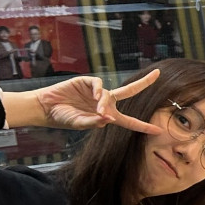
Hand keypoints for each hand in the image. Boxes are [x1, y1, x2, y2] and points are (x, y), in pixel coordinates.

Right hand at [17, 70, 165, 132]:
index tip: (158, 130)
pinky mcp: (87, 82)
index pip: (129, 121)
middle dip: (144, 83)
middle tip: (158, 74)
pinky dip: (98, 90)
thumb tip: (109, 119)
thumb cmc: (62, 118)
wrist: (45, 107)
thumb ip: (94, 122)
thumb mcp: (79, 124)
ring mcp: (96, 92)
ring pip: (110, 94)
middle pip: (129, 92)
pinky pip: (98, 84)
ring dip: (105, 102)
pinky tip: (94, 96)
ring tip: (97, 110)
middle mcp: (105, 102)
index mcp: (107, 116)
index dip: (143, 126)